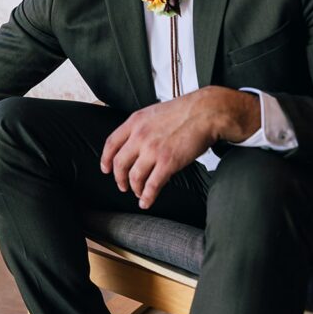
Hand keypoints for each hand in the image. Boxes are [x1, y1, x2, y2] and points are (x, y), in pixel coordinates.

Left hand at [100, 86, 259, 209]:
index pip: (111, 143)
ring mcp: (153, 150)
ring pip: (134, 177)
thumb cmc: (185, 111)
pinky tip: (146, 202)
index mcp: (135, 122)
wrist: (206, 112)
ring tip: (139, 194)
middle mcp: (140, 136)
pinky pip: (152, 185)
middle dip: (119, 178)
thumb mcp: (154, 113)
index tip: (106, 169)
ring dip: (135, 189)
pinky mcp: (168, 162)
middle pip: (119, 163)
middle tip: (122, 186)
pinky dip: (147, 197)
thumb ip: (142, 127)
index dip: (106, 159)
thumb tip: (136, 142)